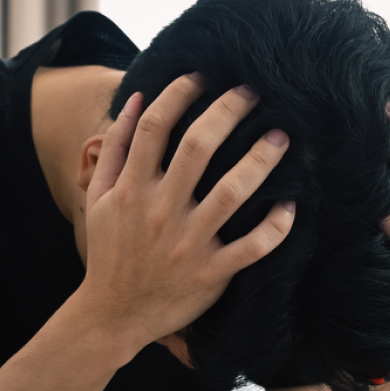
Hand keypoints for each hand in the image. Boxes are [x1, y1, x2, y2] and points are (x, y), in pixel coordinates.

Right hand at [76, 75, 295, 353]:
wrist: (112, 315)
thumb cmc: (110, 251)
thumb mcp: (97, 198)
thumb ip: (114, 148)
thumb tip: (139, 99)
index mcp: (131, 189)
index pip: (155, 127)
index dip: (179, 94)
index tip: (203, 75)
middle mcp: (161, 211)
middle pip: (198, 147)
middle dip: (228, 111)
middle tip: (254, 92)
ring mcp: (189, 243)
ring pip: (232, 192)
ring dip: (260, 160)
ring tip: (282, 137)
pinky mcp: (212, 274)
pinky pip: (252, 247)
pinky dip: (275, 227)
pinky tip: (292, 205)